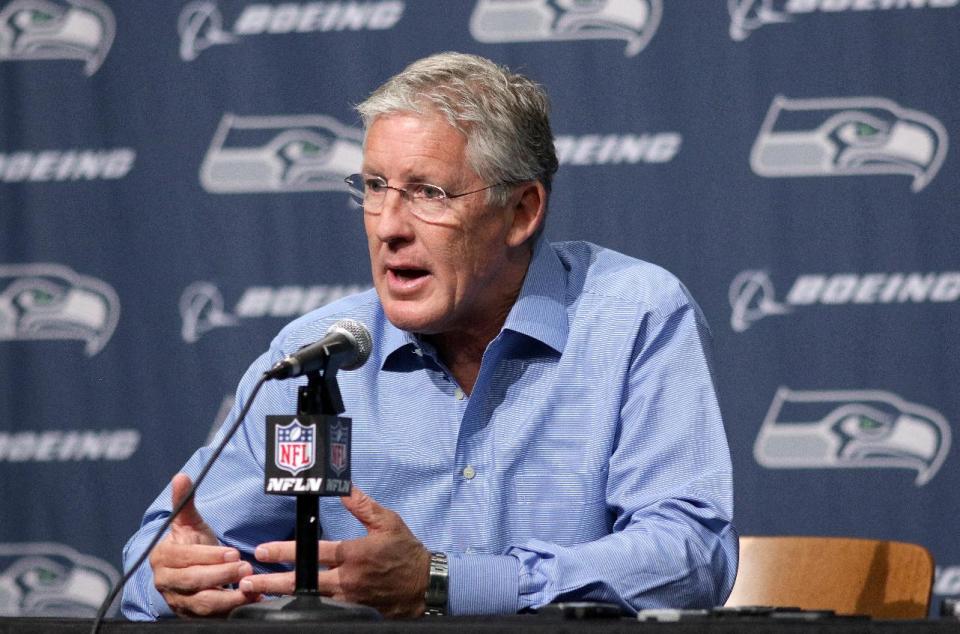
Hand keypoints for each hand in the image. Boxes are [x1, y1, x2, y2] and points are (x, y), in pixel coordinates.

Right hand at [149, 473, 260, 616]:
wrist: (192, 569)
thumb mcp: (189, 523)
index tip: (232, 552)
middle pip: (193, 582)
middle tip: (246, 567)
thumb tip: (180, 476)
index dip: (208, 556)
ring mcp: (178, 601)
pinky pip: (212, 616)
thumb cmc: (191, 544)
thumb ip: (184, 501)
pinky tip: (251, 599)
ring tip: (250, 585)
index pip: (184, 558)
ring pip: (201, 603)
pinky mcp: (192, 616)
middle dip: (221, 575)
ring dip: (228, 596)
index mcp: (162, 558)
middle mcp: (166, 582)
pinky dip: (232, 609)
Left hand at [241, 485, 430, 617]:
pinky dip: (304, 609)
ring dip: (282, 596)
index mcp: (353, 554)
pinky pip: (324, 611)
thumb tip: (343, 487)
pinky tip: (288, 608)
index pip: (313, 552)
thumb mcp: (388, 522)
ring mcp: (349, 599)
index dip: (285, 550)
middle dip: (272, 581)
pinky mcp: (354, 612)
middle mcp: (347, 579)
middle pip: (303, 581)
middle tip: (248, 580)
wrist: (426, 586)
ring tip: (258, 595)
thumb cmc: (406, 551)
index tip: (263, 550)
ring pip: (309, 599)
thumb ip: (362, 505)